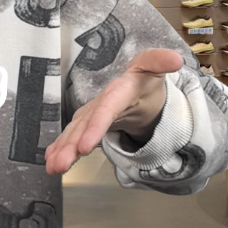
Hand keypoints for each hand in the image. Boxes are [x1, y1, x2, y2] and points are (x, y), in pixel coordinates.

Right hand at [45, 48, 182, 175]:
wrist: (135, 88)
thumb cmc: (143, 79)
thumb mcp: (153, 68)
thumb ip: (160, 61)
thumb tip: (176, 59)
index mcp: (117, 91)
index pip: (106, 108)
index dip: (95, 126)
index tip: (85, 146)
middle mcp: (99, 104)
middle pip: (83, 125)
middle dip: (70, 145)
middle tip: (60, 164)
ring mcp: (91, 115)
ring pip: (74, 133)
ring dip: (62, 151)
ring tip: (53, 168)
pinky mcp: (88, 126)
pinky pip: (72, 137)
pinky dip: (60, 149)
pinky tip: (51, 162)